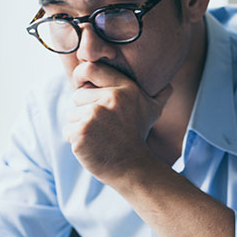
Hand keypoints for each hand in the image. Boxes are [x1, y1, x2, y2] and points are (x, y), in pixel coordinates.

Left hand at [61, 62, 171, 184]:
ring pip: (71, 115)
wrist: (132, 167)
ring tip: (98, 137)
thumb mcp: (153, 112)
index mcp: (124, 88)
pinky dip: (75, 140)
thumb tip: (168, 84)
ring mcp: (94, 116)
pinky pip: (67, 130)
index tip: (84, 87)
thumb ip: (159, 94)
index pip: (89, 69)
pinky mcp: (81, 132)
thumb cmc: (137, 137)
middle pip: (77, 96)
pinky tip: (92, 146)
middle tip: (102, 126)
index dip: (81, 76)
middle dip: (84, 110)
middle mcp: (109, 99)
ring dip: (79, 127)